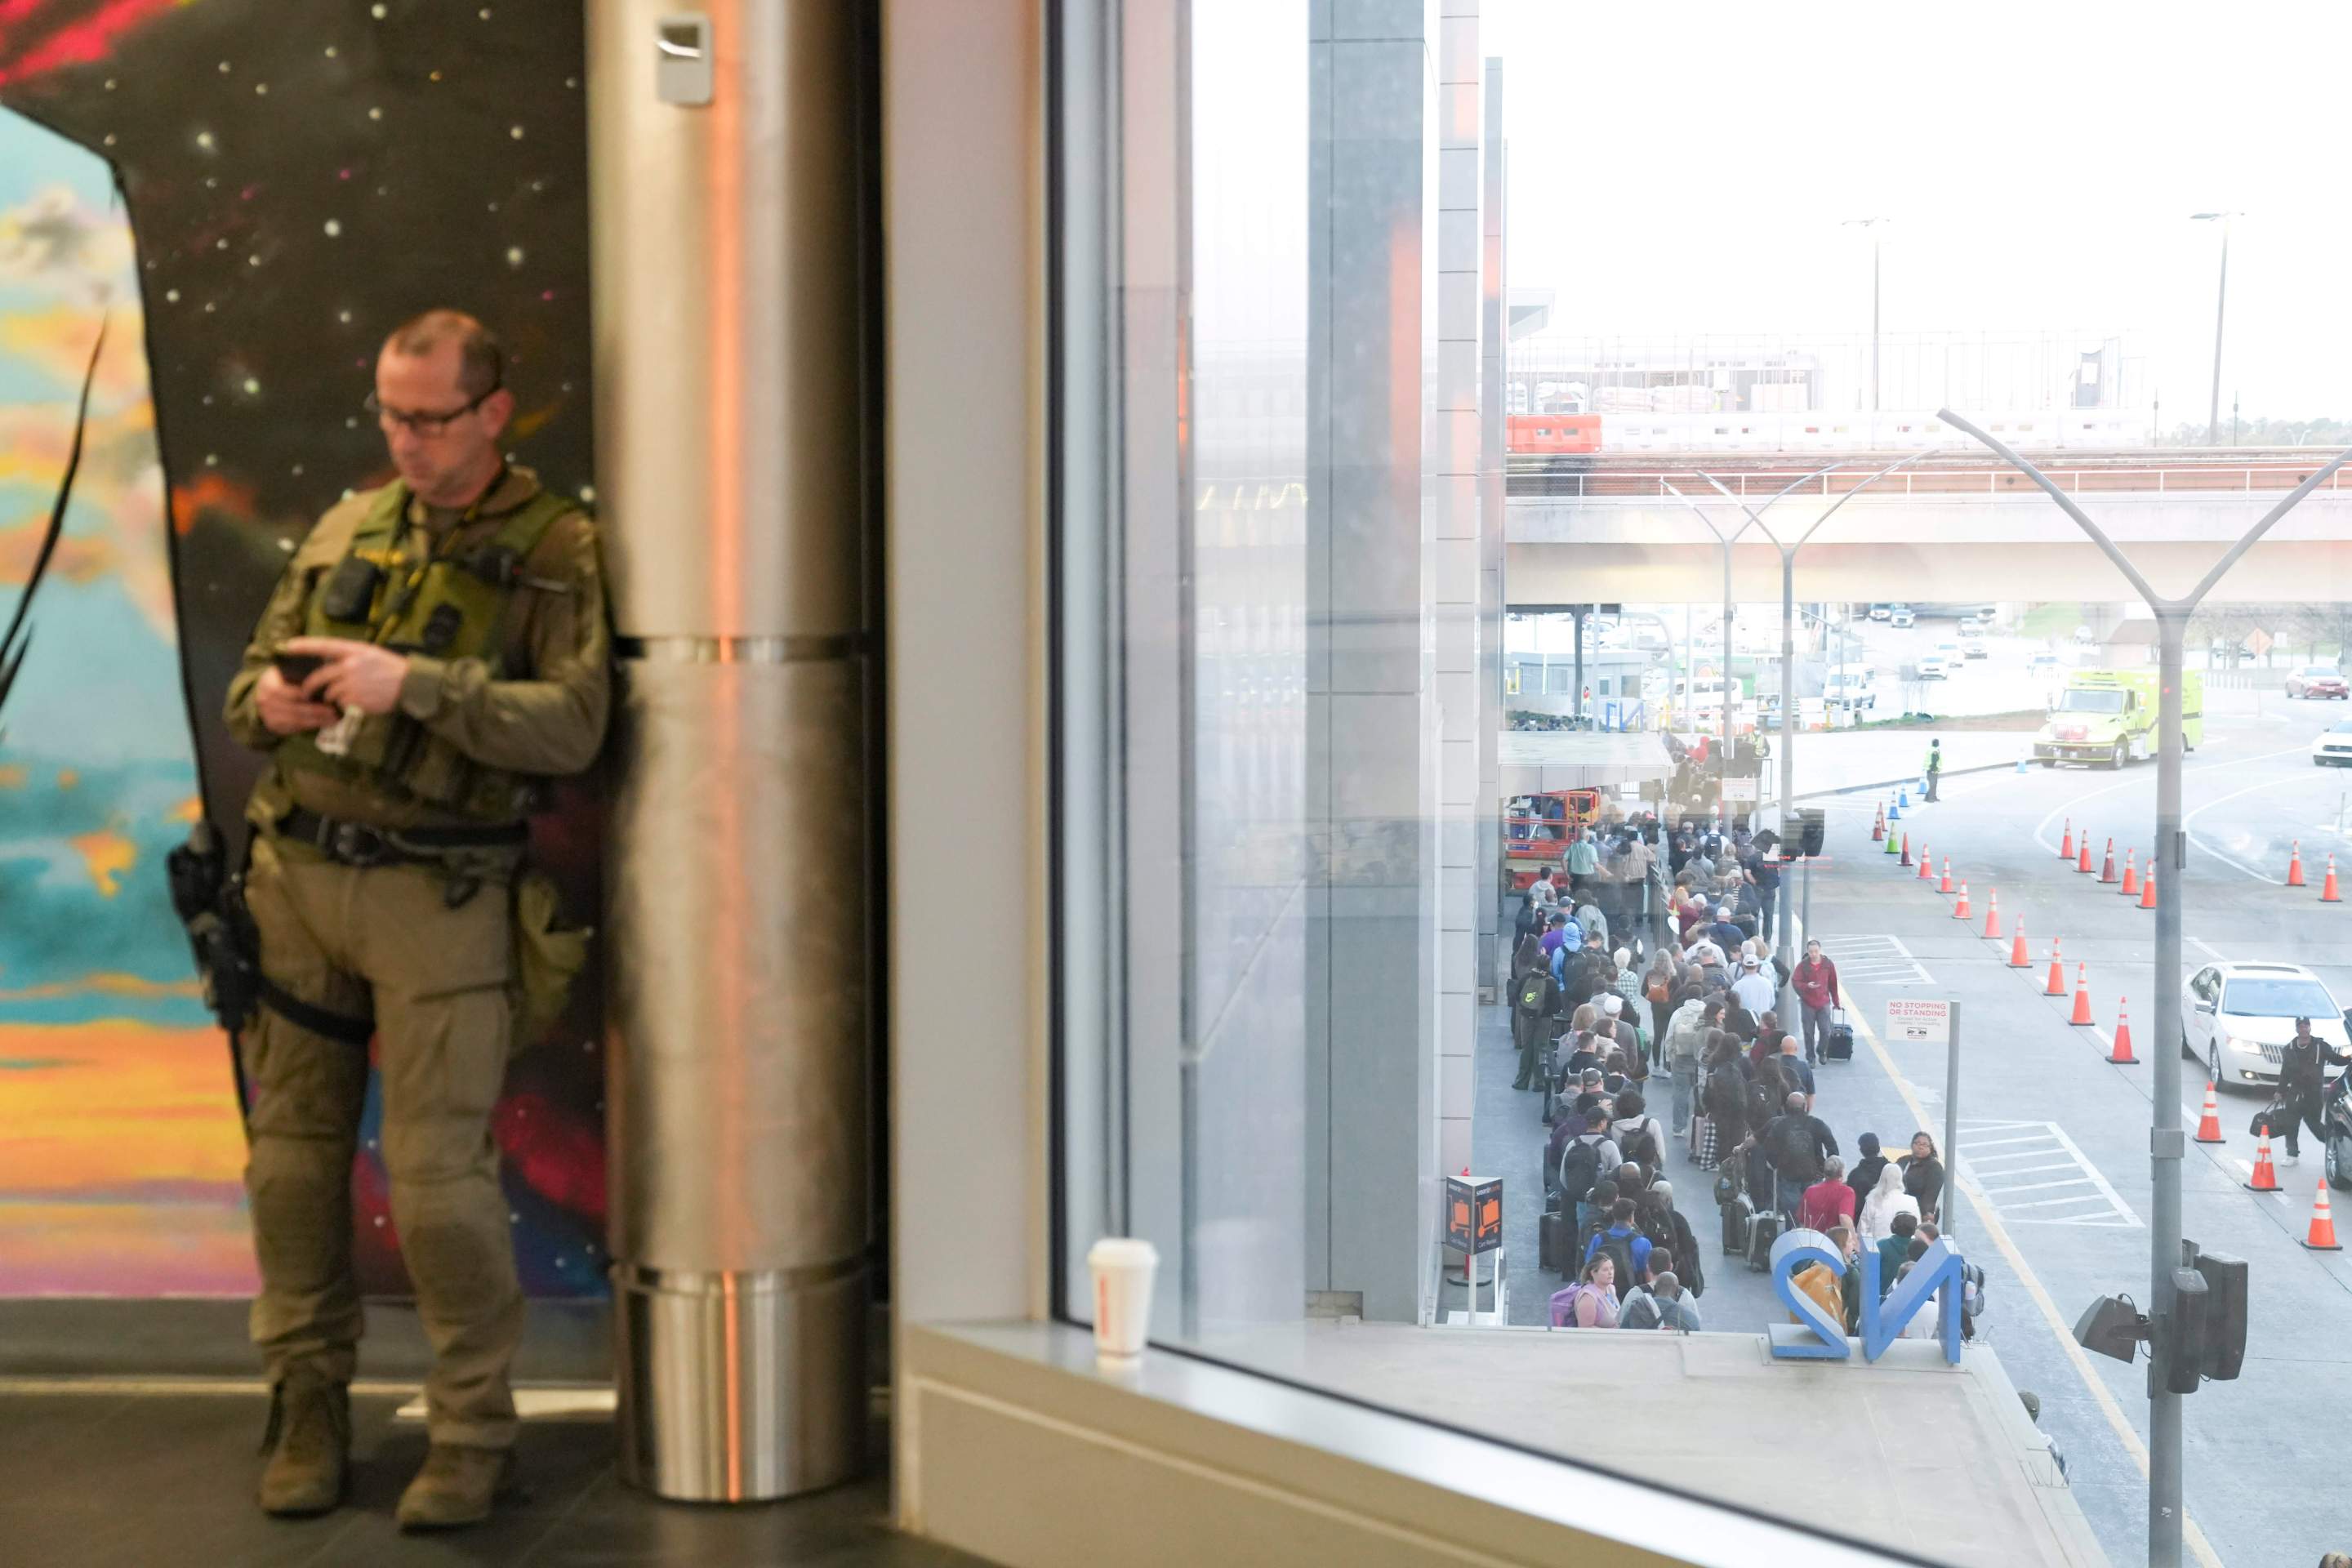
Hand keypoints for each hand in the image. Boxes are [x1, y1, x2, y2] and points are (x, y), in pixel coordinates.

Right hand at [255, 664, 340, 734]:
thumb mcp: (290, 671)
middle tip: (334, 711)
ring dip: (316, 721)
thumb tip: (327, 673)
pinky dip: (310, 726)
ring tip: (334, 719)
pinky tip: (324, 723)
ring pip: (295, 720)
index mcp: (268, 683)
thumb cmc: (287, 679)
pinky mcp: (273, 725)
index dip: (306, 694)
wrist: (270, 693)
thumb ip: (303, 672)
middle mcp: (264, 699)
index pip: (288, 691)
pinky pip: (294, 728)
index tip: (327, 695)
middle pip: (293, 708)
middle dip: (316, 711)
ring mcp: (267, 714)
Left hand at [284, 636, 408, 716]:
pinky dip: (346, 705)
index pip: (324, 646)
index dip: (304, 646)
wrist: (410, 684)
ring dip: (333, 697)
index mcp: (354, 651)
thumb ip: (350, 657)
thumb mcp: (371, 654)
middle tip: (306, 692)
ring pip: (330, 693)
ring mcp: (353, 684)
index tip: (288, 646)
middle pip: (320, 676)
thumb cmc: (390, 668)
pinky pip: (342, 703)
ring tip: (345, 697)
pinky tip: (358, 701)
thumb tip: (329, 664)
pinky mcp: (357, 699)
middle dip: (310, 687)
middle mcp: (350, 666)